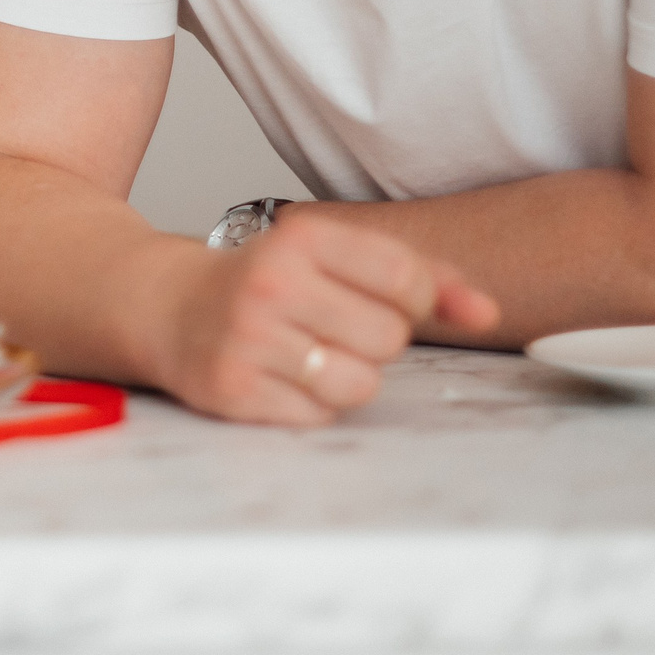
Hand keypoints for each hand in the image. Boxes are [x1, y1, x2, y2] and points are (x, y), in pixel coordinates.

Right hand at [143, 211, 499, 426]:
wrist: (166, 306)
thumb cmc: (266, 282)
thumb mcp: (335, 256)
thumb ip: (421, 275)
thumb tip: (488, 311)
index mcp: (302, 238)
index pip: (406, 278)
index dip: (413, 301)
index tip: (384, 299)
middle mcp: (272, 283)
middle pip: (388, 338)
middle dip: (372, 340)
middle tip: (329, 325)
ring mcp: (248, 338)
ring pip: (359, 384)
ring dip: (345, 378)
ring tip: (307, 354)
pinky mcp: (232, 389)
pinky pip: (317, 416)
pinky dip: (308, 405)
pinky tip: (279, 377)